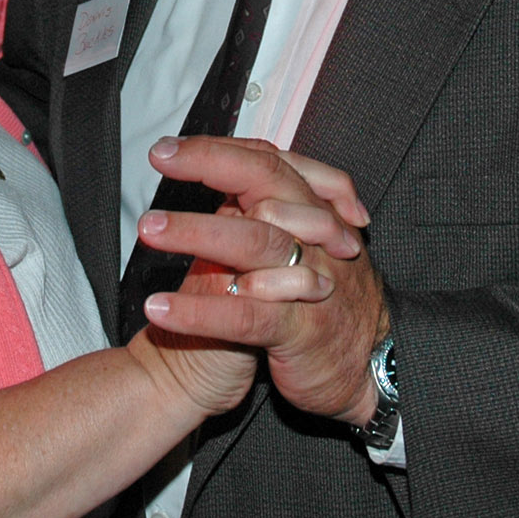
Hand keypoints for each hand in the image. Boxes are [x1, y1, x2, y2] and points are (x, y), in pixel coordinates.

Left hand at [138, 136, 388, 425]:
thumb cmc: (324, 302)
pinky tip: (159, 308)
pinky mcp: (300, 329)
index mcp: (312, 211)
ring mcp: (311, 281)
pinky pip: (246, 315)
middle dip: (211, 165)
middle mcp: (316, 236)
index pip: (267, 163)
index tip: (168, 147)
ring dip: (197, 231)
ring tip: (148, 228)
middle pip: (266, 185)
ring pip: (255, 241)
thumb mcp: (305, 247)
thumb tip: (217, 174)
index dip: (220, 150)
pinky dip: (199, 312)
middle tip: (159, 158)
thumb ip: (268, 212)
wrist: (369, 370)